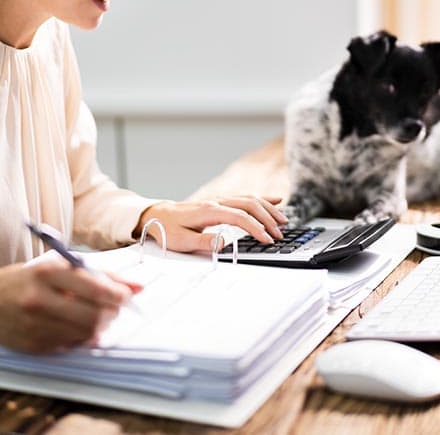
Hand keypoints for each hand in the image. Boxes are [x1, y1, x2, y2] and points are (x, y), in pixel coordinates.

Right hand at [0, 260, 140, 353]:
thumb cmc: (26, 280)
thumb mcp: (57, 266)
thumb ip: (97, 275)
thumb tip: (136, 287)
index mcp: (46, 273)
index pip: (93, 286)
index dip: (118, 294)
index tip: (128, 295)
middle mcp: (39, 299)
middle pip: (93, 314)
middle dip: (112, 313)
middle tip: (115, 309)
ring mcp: (34, 325)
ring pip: (85, 333)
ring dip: (99, 327)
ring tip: (96, 317)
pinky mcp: (32, 345)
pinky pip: (70, 345)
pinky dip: (81, 337)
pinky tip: (75, 327)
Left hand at [135, 196, 286, 252]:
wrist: (157, 214)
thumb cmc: (168, 229)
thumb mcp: (181, 240)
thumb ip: (203, 242)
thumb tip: (224, 243)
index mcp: (209, 211)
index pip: (240, 217)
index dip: (256, 228)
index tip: (267, 240)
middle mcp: (217, 202)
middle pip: (250, 205)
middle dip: (267, 219)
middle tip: (279, 234)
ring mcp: (220, 200)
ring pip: (250, 199)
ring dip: (268, 209)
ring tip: (283, 221)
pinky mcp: (221, 202)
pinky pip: (246, 197)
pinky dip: (263, 199)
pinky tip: (276, 201)